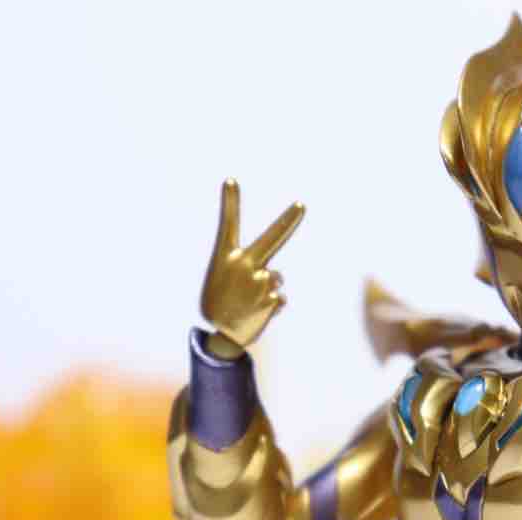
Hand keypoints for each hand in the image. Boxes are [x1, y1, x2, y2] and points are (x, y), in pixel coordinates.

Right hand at [200, 178, 304, 349]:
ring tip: (249, 301)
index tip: (231, 180)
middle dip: (288, 220)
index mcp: (227, 257)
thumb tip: (276, 275)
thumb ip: (251, 268)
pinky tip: (256, 313)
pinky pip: (279, 297)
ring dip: (268, 288)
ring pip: (276, 277)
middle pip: (272, 239)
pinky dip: (271, 304)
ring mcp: (259, 283)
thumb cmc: (220, 302)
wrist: (221, 337)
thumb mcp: (224, 279)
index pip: (228, 224)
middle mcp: (244, 266)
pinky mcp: (271, 300)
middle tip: (302, 205)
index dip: (230, 202)